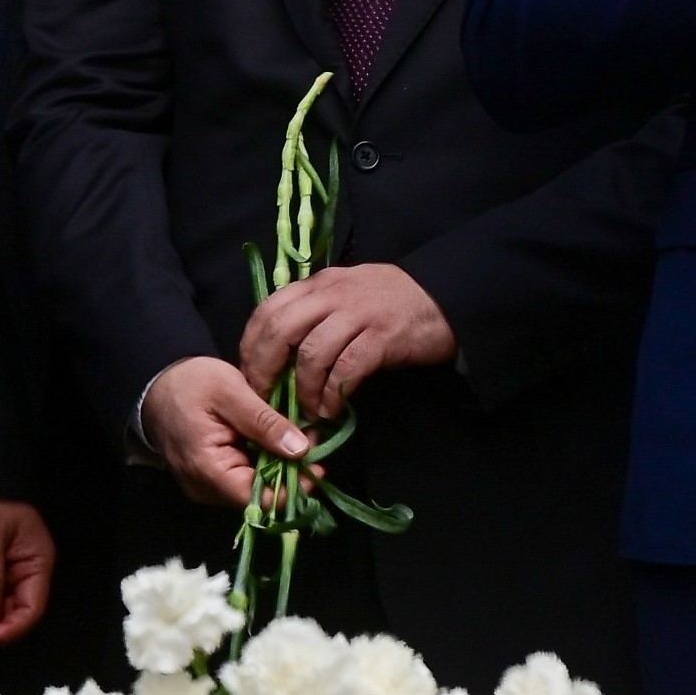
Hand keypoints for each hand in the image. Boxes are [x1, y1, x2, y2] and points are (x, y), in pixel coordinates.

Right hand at [144, 355, 312, 508]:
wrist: (155, 383)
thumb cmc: (189, 383)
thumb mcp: (230, 391)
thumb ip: (265, 422)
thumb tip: (302, 449)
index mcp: (207, 470)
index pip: (258, 498)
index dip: (293, 486)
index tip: (318, 462)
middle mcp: (205, 489)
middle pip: (258, 496)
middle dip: (290, 471)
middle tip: (314, 442)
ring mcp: (207, 487)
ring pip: (253, 488)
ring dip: (279, 466)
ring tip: (300, 437)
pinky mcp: (211, 478)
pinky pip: (243, 478)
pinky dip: (263, 462)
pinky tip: (277, 441)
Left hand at [239, 262, 454, 422]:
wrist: (445, 297)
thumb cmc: (390, 301)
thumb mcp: (345, 295)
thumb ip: (314, 314)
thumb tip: (278, 353)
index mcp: (318, 284)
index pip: (267, 309)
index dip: (252, 345)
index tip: (250, 375)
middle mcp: (332, 294)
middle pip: (280, 329)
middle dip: (265, 368)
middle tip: (266, 398)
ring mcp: (358, 314)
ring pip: (311, 353)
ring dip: (303, 388)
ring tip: (307, 410)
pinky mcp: (382, 337)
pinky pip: (346, 369)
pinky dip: (333, 393)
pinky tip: (332, 410)